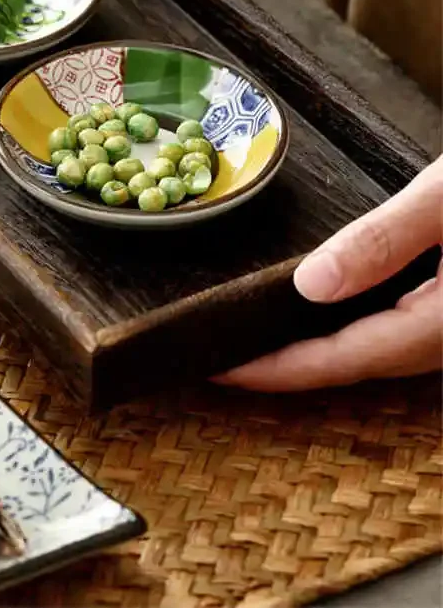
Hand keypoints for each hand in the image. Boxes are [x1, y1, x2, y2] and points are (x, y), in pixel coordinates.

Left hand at [212, 155, 442, 391]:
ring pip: (375, 354)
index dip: (275, 369)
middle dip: (285, 370)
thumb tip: (311, 286)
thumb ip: (385, 241)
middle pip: (353, 365)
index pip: (341, 357)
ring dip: (313, 356)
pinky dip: (348, 332)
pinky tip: (320, 316)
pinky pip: (394, 334)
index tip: (217, 369)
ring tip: (255, 345)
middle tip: (221, 361)